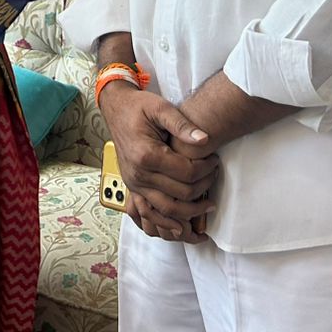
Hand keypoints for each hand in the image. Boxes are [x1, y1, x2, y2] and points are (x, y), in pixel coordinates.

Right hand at [101, 83, 218, 242]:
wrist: (116, 109)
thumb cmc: (138, 107)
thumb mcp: (160, 107)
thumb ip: (182, 124)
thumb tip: (205, 140)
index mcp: (146, 154)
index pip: (187, 172)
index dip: (207, 169)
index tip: (215, 160)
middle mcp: (138, 174)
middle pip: (181, 193)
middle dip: (204, 186)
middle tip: (214, 174)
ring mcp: (134, 184)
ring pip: (169, 209)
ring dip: (192, 211)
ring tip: (208, 204)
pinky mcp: (133, 188)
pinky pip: (151, 212)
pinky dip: (168, 222)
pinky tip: (184, 225)